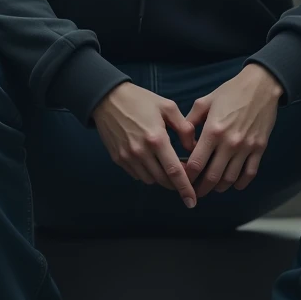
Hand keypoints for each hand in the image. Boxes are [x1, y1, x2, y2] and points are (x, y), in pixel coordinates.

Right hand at [92, 82, 198, 207]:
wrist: (108, 98)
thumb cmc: (140, 100)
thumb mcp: (168, 107)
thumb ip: (184, 128)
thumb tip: (193, 147)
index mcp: (156, 139)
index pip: (174, 171)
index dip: (185, 188)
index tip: (192, 201)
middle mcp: (141, 152)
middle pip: (163, 180)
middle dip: (175, 183)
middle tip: (183, 176)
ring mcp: (128, 157)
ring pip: (150, 179)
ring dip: (161, 177)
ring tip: (166, 165)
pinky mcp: (118, 158)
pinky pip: (137, 175)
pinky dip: (147, 173)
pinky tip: (151, 160)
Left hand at [183, 64, 282, 197]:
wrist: (261, 85)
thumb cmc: (231, 91)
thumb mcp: (204, 101)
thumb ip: (190, 121)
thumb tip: (184, 141)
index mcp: (213, 131)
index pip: (196, 163)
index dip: (187, 176)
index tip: (183, 180)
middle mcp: (229, 143)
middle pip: (212, 176)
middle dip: (201, 188)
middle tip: (195, 191)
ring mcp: (246, 147)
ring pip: (230, 178)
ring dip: (219, 187)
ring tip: (213, 187)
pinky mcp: (259, 148)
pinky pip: (249, 173)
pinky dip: (240, 183)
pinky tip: (233, 184)